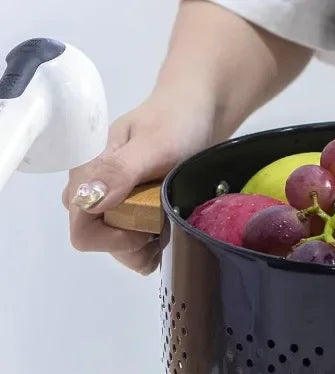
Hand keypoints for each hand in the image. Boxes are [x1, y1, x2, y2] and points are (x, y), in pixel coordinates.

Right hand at [63, 95, 215, 274]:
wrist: (200, 111)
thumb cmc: (176, 122)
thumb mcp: (152, 144)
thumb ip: (120, 171)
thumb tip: (89, 199)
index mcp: (88, 175)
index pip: (82, 229)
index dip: (114, 238)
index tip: (147, 225)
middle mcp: (96, 191)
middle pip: (102, 243)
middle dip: (134, 242)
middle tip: (165, 219)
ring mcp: (115, 203)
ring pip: (120, 248)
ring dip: (147, 245)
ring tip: (171, 220)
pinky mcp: (134, 209)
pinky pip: (136, 244)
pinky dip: (155, 243)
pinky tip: (172, 225)